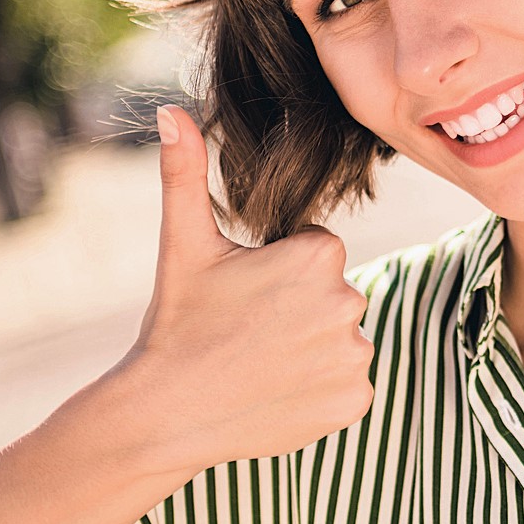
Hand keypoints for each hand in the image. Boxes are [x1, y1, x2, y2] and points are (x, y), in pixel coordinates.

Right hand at [117, 104, 375, 477]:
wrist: (167, 413)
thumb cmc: (178, 322)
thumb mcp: (183, 242)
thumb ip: (185, 171)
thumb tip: (169, 111)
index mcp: (318, 255)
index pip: (315, 251)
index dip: (277, 271)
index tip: (244, 296)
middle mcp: (348, 301)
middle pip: (332, 295)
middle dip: (297, 309)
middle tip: (247, 331)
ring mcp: (355, 356)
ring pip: (341, 339)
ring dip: (311, 348)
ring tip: (259, 363)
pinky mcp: (355, 401)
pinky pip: (349, 385)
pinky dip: (322, 390)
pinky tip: (279, 392)